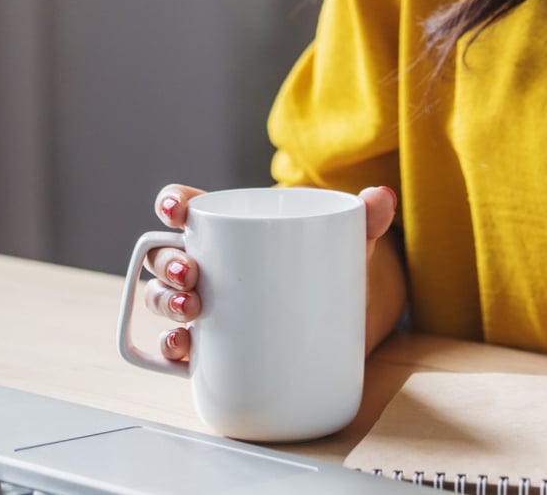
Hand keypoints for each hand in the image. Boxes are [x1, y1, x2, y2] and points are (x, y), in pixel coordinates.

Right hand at [141, 183, 398, 367]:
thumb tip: (383, 197)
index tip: (176, 211)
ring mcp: (207, 307)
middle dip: (168, 263)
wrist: (344, 319)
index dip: (171, 203)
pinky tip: (180, 350)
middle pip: (166, 256)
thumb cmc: (329, 265)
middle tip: (191, 274)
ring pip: (163, 300)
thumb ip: (366, 218)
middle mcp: (207, 265)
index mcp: (229, 227)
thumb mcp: (347, 240)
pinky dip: (170, 349)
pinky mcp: (214, 347)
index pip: (185, 206)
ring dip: (164, 303)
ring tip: (189, 311)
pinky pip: (178, 348)